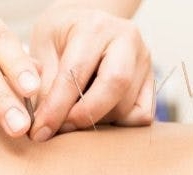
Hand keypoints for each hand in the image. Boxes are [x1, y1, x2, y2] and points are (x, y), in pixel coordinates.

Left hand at [29, 6, 154, 141]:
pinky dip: (120, 123)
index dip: (56, 108)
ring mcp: (144, 60)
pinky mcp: (152, 81)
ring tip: (76, 114)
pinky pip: (142, 115)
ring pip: (126, 106)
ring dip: (98, 120)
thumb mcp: (43, 48)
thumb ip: (44, 83)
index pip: (76, 74)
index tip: (41, 131)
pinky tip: (101, 113)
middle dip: (84, 115)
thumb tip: (45, 122)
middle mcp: (126, 40)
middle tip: (62, 128)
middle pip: (115, 86)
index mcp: (94, 27)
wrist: (87, 25)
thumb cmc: (62, 36)